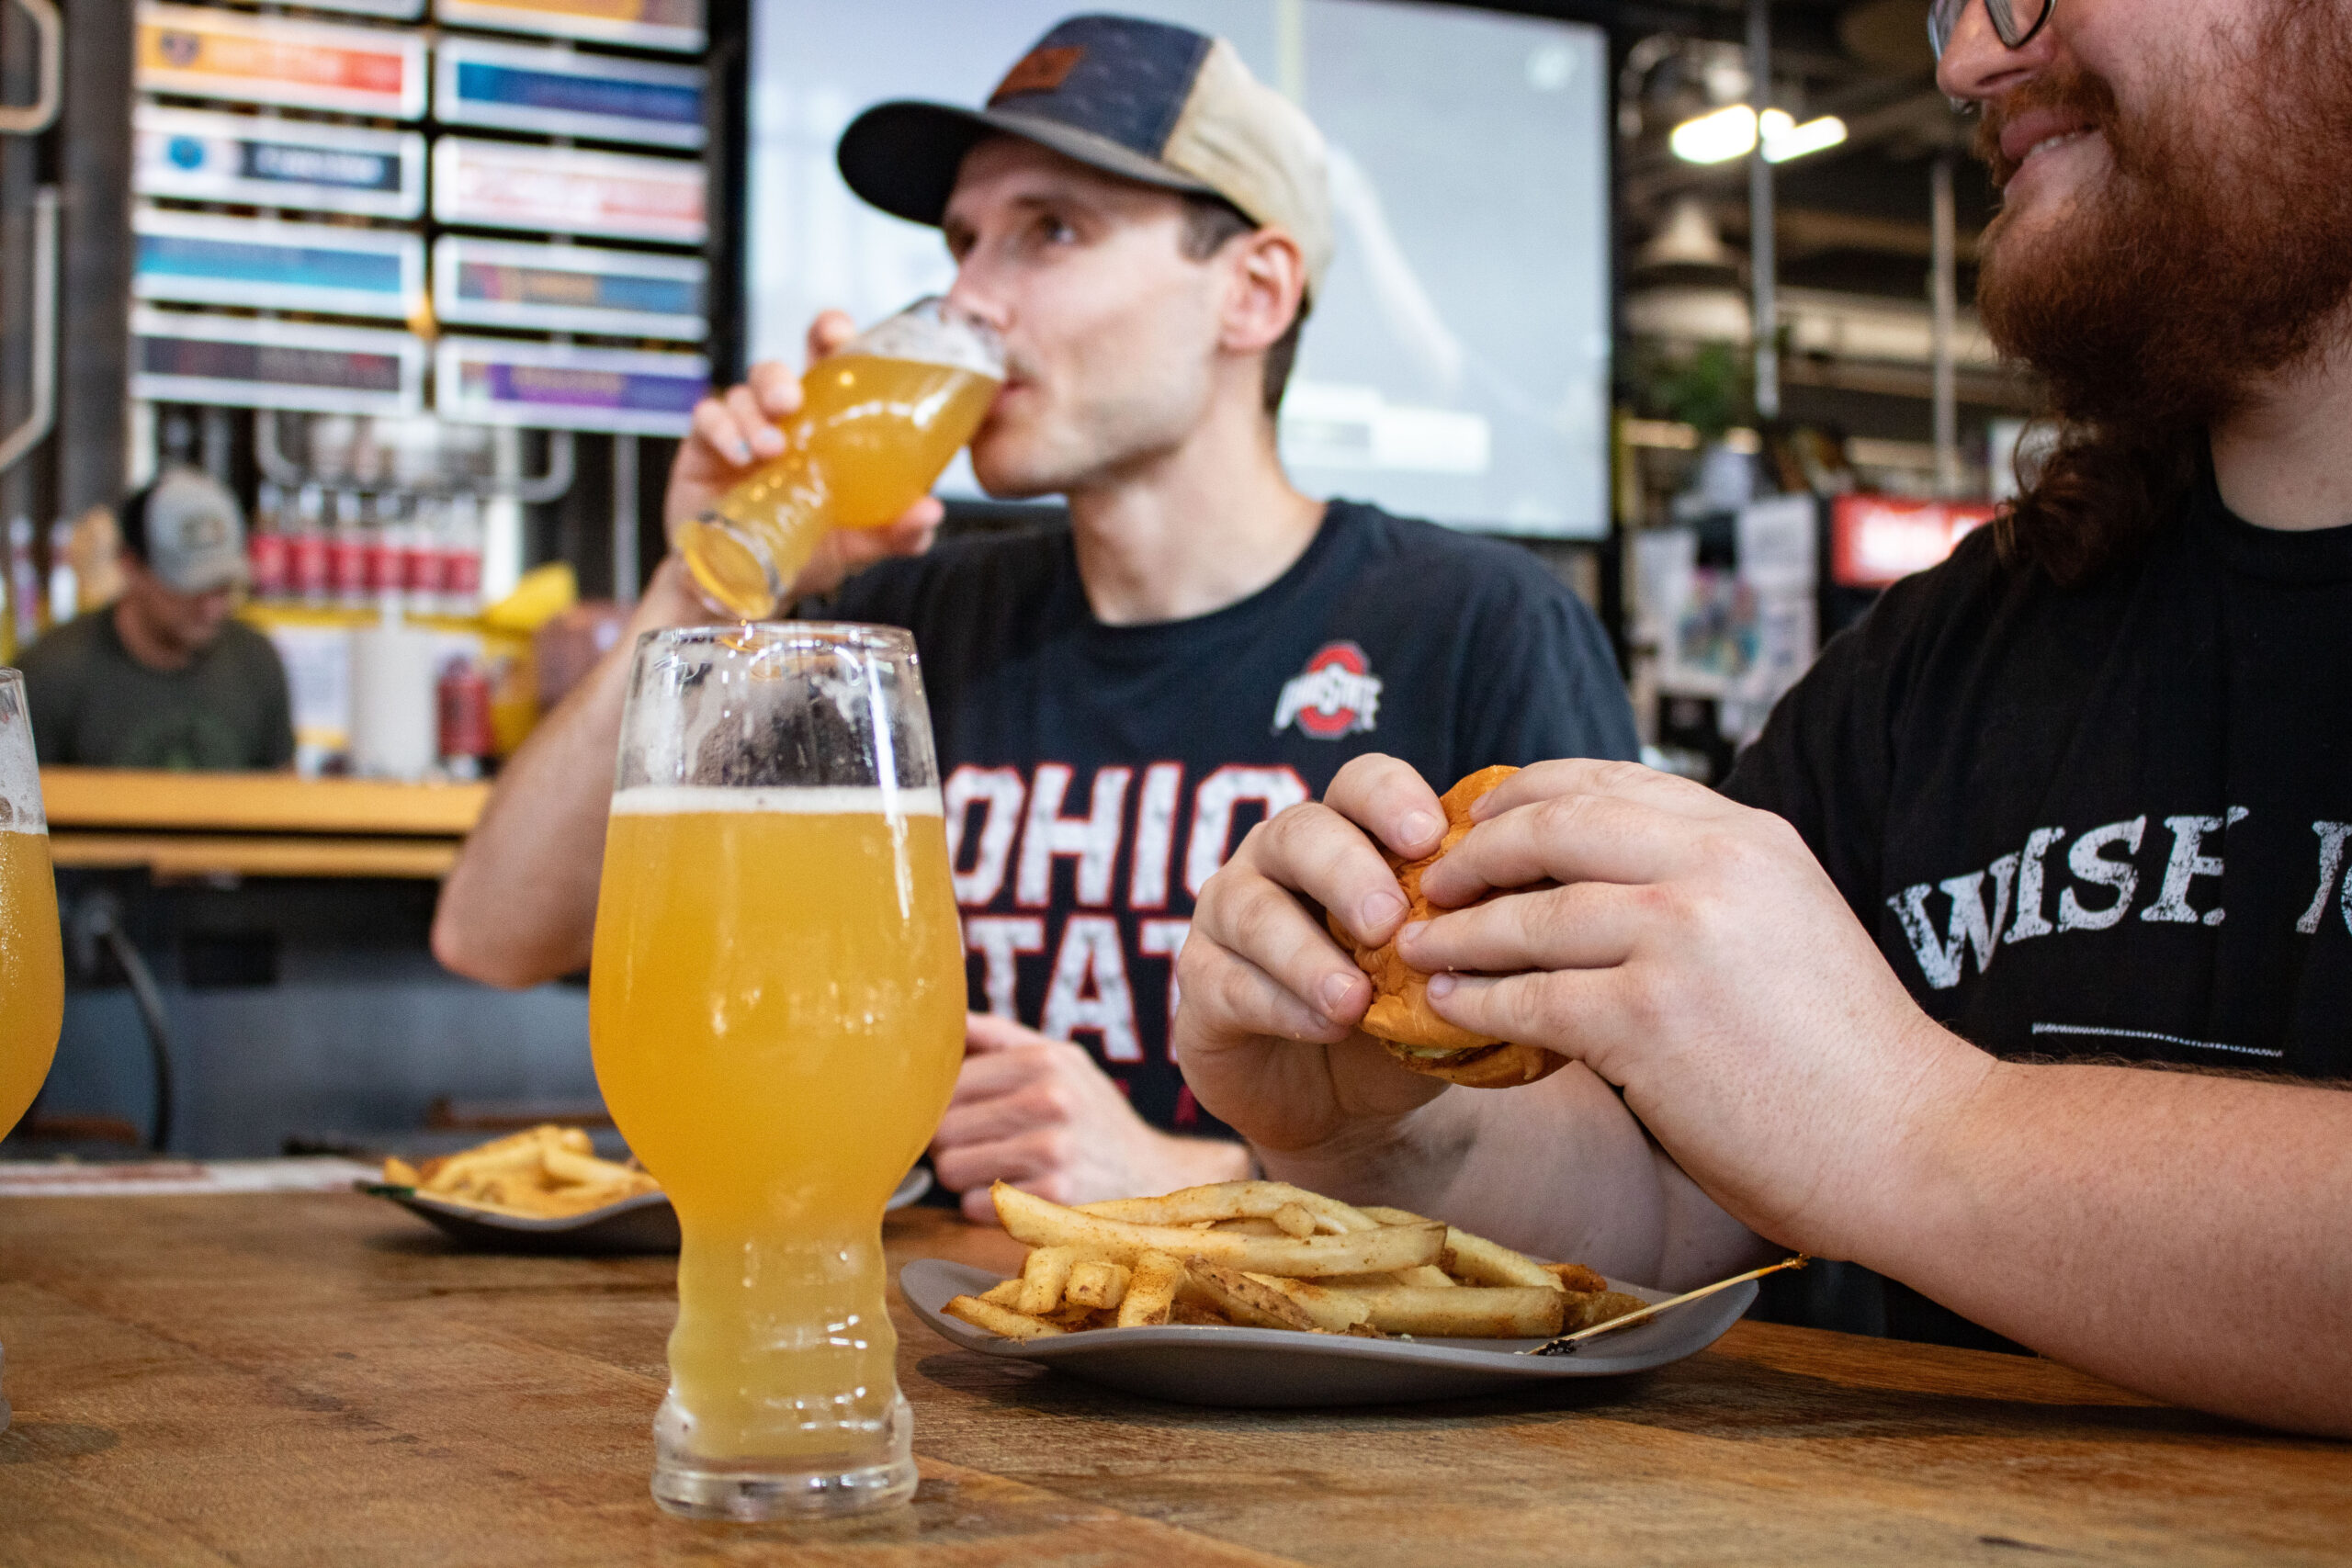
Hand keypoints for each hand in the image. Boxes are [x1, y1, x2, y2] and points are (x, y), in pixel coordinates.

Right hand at [665, 310, 943, 601]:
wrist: (745, 585)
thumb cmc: (806, 552)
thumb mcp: (857, 545)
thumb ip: (894, 531)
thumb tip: (930, 513)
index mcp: (827, 425)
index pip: (831, 363)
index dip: (832, 336)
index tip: (838, 335)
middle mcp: (785, 420)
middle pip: (779, 370)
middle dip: (783, 373)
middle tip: (793, 398)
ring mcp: (744, 429)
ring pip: (745, 391)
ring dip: (756, 412)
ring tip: (772, 448)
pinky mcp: (704, 445)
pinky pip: (708, 417)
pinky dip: (723, 430)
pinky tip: (739, 456)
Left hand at [931, 1013, 1250, 1223]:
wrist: (1152, 1174)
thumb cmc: (1091, 1115)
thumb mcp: (1060, 1060)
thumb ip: (998, 1037)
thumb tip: (938, 1015)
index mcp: (1044, 1060)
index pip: (947, 1083)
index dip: (942, 1105)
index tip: (961, 1115)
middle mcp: (1050, 1100)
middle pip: (943, 1129)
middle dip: (951, 1143)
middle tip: (981, 1146)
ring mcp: (1053, 1151)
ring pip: (951, 1169)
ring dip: (965, 1177)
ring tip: (999, 1169)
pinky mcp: (1053, 1199)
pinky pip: (976, 1206)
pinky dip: (988, 1206)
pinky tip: (1019, 1192)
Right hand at [1173, 754, 1465, 1156]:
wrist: (1353, 1101)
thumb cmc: (1407, 1009)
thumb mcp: (1450, 967)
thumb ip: (1477, 931)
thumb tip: (1537, 903)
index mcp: (1347, 833)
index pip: (1359, 784)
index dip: (1390, 799)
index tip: (1431, 837)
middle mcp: (1278, 860)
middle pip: (1299, 834)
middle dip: (1346, 872)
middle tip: (1390, 921)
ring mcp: (1229, 918)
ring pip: (1250, 907)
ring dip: (1306, 952)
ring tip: (1354, 999)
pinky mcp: (1202, 986)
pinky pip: (1226, 982)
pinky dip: (1279, 1004)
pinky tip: (1326, 1026)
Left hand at [1399, 758, 1984, 1257]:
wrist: (1914, 1142)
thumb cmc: (1847, 1057)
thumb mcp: (1787, 922)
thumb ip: (1710, 885)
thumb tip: (1613, 879)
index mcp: (1748, 836)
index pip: (1610, 783)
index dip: (1527, 793)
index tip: (1480, 815)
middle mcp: (1712, 867)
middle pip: (1552, 827)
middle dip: (1475, 850)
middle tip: (1429, 876)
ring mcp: (1678, 939)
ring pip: (1529, 915)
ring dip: (1458, 930)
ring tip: (1416, 944)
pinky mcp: (1647, 1020)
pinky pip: (1531, 998)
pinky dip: (1477, 1000)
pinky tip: (1446, 1006)